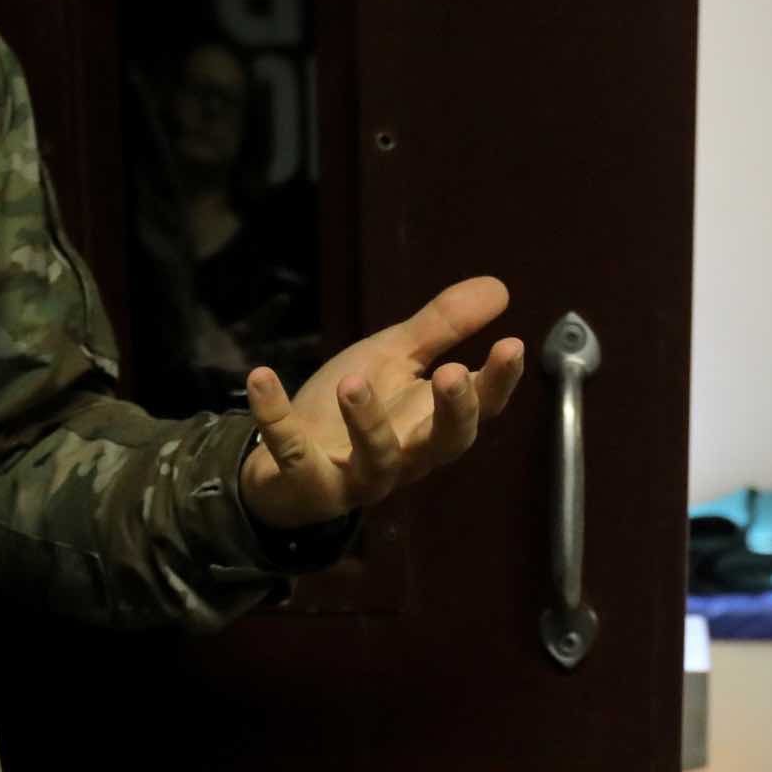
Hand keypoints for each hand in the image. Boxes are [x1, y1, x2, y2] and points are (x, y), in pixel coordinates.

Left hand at [240, 274, 534, 528]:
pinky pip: (293, 453)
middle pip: (444, 443)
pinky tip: (260, 377)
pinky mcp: (308, 483)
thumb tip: (501, 288)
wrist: (285, 466)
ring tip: (352, 381)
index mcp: (432, 424)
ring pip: (375, 457)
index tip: (511, 344)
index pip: (480, 408)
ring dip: (367, 421)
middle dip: (452, 411)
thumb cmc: (349, 411)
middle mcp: (407, 457)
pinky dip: (274, 416)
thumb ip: (442, 328)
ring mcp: (359, 476)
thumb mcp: (393, 358)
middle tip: (451, 374)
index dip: (498, 382)